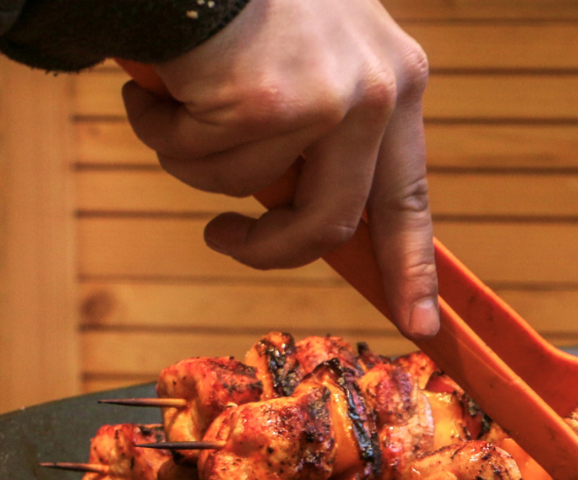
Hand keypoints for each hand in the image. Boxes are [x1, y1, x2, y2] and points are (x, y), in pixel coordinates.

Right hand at [125, 0, 438, 337]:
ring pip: (244, 192)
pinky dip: (161, 129)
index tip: (418, 323)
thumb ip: (326, 129)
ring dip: (191, 157)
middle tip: (223, 237)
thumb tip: (293, 209)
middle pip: (327, 226)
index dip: (409, 267)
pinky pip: (199, 160)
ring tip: (175, 102)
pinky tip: (159, 86)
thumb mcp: (318, 58)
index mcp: (399, 83)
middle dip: (265, 248)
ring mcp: (327, 102)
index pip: (407, 198)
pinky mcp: (268, 107)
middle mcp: (377, 95)